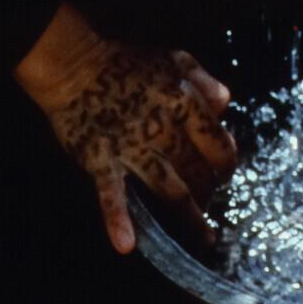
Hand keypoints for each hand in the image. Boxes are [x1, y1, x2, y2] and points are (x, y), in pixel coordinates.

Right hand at [15, 4, 241, 257]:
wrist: (75, 64)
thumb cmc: (127, 61)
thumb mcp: (173, 59)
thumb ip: (203, 80)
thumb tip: (226, 104)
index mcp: (182, 101)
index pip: (217, 141)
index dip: (226, 161)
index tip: (226, 172)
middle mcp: (162, 128)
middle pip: (196, 170)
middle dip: (209, 190)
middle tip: (212, 202)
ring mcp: (130, 147)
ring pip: (168, 187)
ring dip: (188, 214)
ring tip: (203, 236)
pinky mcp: (100, 160)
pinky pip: (111, 193)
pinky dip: (118, 220)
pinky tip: (127, 244)